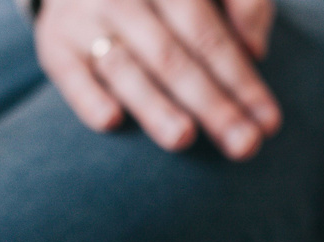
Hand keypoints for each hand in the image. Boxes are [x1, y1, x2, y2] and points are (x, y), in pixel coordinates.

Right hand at [35, 0, 280, 158]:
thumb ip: (245, 4)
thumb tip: (255, 50)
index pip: (209, 35)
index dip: (242, 80)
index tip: (269, 123)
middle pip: (173, 57)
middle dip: (212, 105)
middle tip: (244, 146)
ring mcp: (82, 15)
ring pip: (123, 66)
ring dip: (153, 105)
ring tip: (183, 138)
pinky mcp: (54, 41)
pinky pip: (66, 72)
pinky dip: (86, 97)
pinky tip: (111, 121)